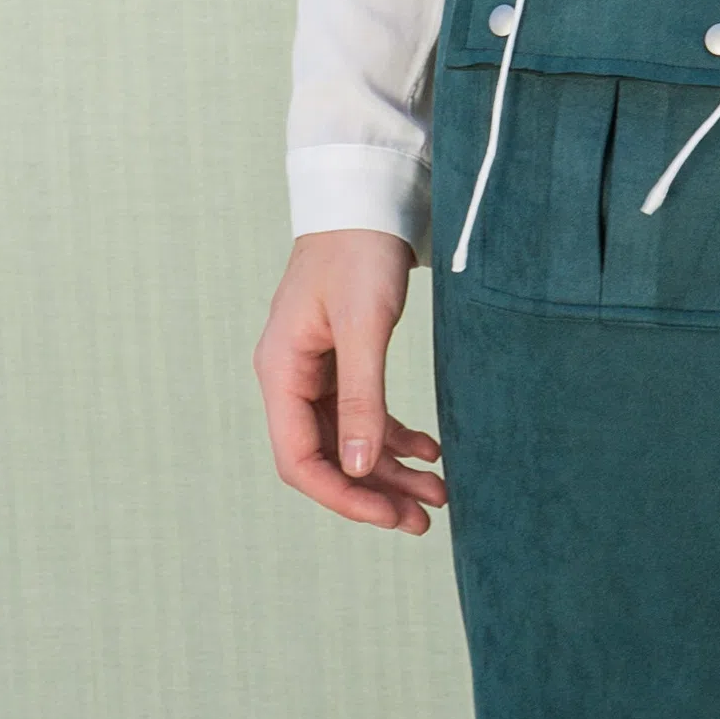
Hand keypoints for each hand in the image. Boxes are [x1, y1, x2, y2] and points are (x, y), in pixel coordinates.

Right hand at [254, 227, 442, 531]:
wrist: (367, 198)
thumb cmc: (359, 251)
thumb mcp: (365, 324)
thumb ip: (362, 396)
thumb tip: (358, 466)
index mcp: (281, 371)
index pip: (299, 460)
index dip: (343, 496)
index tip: (390, 514)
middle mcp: (291, 377)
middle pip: (326, 457)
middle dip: (375, 492)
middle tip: (425, 520)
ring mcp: (316, 370)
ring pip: (350, 440)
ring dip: (391, 470)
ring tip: (439, 494)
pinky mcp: (342, 359)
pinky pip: (364, 413)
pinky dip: (396, 436)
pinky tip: (430, 450)